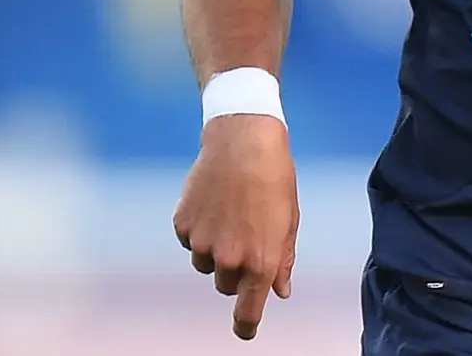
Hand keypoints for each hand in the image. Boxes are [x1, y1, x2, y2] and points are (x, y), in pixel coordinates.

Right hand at [173, 115, 299, 339]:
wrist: (243, 141)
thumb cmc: (274, 180)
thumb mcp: (288, 222)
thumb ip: (282, 261)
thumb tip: (280, 291)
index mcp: (260, 262)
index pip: (248, 311)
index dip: (246, 325)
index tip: (245, 330)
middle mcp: (229, 259)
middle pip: (226, 286)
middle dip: (236, 269)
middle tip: (246, 234)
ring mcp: (202, 243)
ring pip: (206, 263)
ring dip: (216, 248)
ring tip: (231, 212)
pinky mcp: (182, 225)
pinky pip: (190, 240)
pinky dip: (200, 228)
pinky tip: (214, 201)